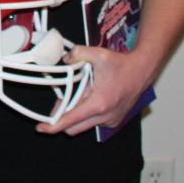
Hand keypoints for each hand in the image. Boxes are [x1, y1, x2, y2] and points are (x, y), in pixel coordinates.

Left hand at [36, 45, 151, 136]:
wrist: (142, 71)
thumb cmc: (121, 65)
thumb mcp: (97, 54)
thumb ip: (77, 53)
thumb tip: (65, 60)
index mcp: (99, 103)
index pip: (71, 120)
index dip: (54, 125)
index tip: (41, 128)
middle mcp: (105, 116)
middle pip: (74, 128)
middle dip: (62, 118)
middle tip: (59, 103)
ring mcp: (111, 120)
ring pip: (83, 125)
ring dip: (75, 115)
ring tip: (78, 95)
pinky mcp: (114, 121)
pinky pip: (93, 122)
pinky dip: (86, 114)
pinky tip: (89, 98)